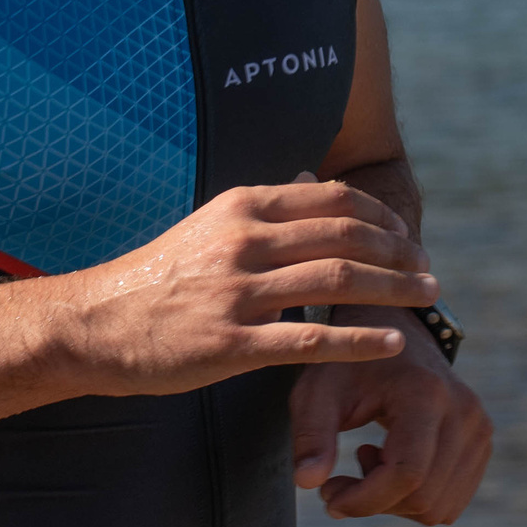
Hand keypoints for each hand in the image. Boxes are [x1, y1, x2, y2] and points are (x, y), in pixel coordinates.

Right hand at [63, 178, 435, 395]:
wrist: (95, 323)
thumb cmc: (161, 277)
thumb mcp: (211, 226)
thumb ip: (265, 211)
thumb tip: (316, 182)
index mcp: (243, 208)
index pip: (335, 200)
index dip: (383, 218)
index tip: (408, 236)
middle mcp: (244, 242)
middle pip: (347, 238)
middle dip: (400, 253)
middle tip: (430, 269)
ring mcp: (236, 293)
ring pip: (338, 282)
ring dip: (395, 290)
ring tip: (429, 299)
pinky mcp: (230, 344)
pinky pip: (311, 341)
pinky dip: (361, 340)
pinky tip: (394, 344)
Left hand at [289, 308, 493, 525]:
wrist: (393, 332)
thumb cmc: (348, 364)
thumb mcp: (318, 392)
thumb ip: (311, 435)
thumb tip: (307, 482)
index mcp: (425, 394)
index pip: (407, 473)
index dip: (364, 499)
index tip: (327, 495)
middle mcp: (464, 411)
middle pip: (423, 497)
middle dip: (374, 503)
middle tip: (339, 481)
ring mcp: (479, 427)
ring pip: (439, 507)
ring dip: (395, 502)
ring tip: (368, 464)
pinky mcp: (482, 441)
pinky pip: (451, 502)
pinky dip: (416, 499)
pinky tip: (393, 464)